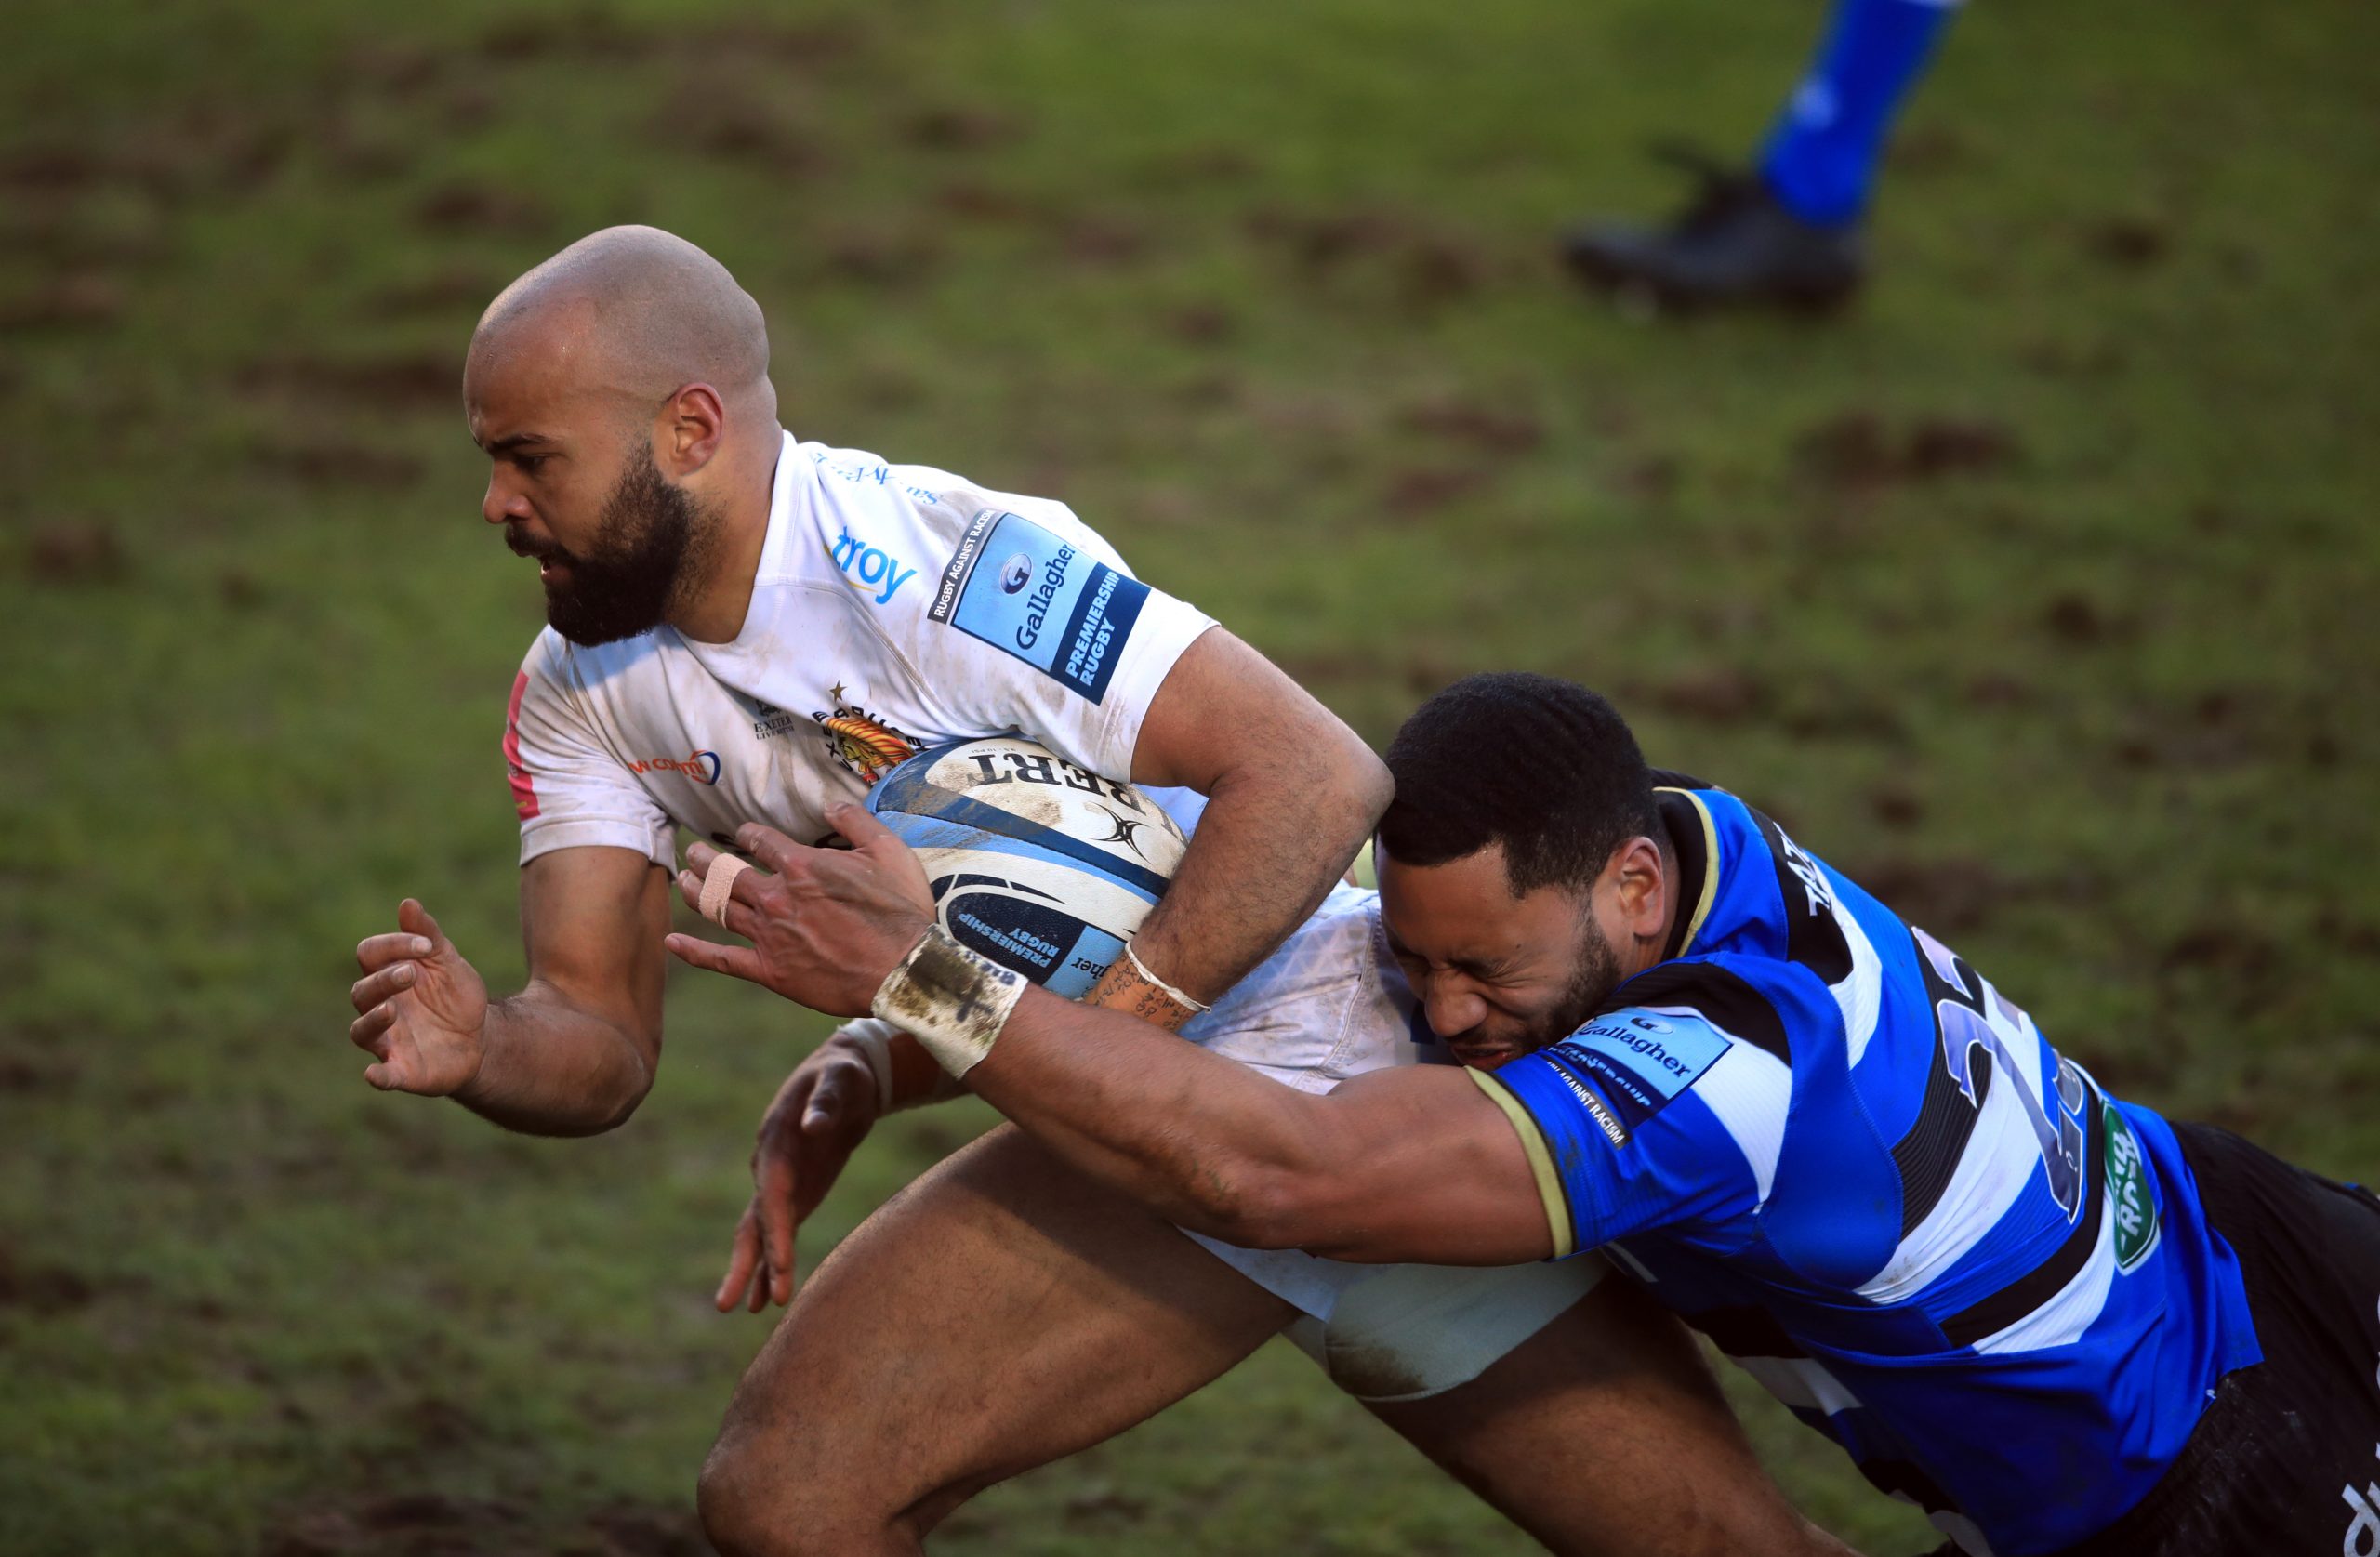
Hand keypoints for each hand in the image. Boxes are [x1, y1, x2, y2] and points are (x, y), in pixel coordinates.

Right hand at [349, 899, 489, 1094]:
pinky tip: (373, 1074)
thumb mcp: (449, 963)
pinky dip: (376, 1076)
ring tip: (391, 1010)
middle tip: (411, 972)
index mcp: (389, 976)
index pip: (370, 954)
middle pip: (362, 991)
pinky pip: (382, 1076)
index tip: (428, 945)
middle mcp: (380, 1007)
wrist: (483, 1038)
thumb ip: (428, 935)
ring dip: (373, 1020)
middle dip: (383, 980)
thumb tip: (407, 902)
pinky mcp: (402, 1071)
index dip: (392, 945)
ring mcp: (388, 1040)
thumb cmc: (457, 997)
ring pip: (362, 1030)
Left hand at [663, 805, 935, 1015]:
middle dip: (706, 858)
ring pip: (717, 908)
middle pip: (727, 871)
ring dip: (695, 891)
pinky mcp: (769, 970)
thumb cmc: (900, 912)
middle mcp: (776, 897)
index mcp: (801, 866)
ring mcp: (768, 935)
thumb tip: (830, 802)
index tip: (744, 834)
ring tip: (681, 880)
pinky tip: (672, 943)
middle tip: (692, 852)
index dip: (749, 834)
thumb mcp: (889, 851)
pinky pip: (722, 959)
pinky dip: (695, 952)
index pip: (760, 840)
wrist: (901, 971)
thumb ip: (856, 821)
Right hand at [716, 1035, 882, 1311]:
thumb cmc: (843, 1075)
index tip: (780, 1264)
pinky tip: (767, 1297)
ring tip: (744, 1309)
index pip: (772, 1193)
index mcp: (776, 1140)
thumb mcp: (840, 1080)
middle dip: (745, 1262)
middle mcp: (770, 1165)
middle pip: (753, 1220)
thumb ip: (826, 1102)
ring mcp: (779, 1181)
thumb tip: (813, 1125)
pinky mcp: (794, 1192)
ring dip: (753, 1270)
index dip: (774, 1229)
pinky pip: (778, 1232)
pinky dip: (772, 1263)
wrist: (843, 1074)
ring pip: (759, 1232)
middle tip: (729, 1304)